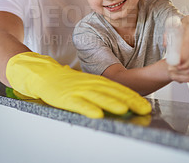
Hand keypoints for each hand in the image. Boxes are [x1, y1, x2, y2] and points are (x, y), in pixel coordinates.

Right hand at [6, 52, 151, 118]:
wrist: (43, 74)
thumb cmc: (67, 81)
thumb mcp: (88, 83)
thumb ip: (103, 89)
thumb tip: (122, 99)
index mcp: (97, 80)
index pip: (119, 88)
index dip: (133, 97)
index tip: (145, 105)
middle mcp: (90, 84)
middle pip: (113, 92)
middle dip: (130, 101)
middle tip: (144, 109)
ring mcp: (78, 90)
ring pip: (99, 97)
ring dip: (112, 103)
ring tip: (125, 109)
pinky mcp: (65, 97)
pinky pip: (79, 104)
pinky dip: (88, 109)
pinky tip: (97, 114)